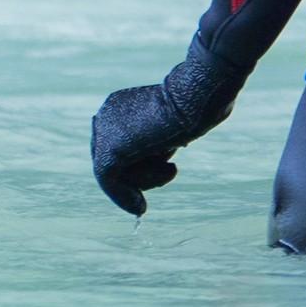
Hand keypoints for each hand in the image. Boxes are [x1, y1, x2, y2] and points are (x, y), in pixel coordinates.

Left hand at [90, 40, 250, 217]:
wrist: (197, 98)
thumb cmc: (200, 104)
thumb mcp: (176, 120)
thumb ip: (161, 136)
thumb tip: (166, 149)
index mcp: (120, 104)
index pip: (122, 143)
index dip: (139, 162)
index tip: (161, 172)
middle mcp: (106, 115)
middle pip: (117, 158)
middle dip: (143, 173)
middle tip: (170, 173)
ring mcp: (105, 132)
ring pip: (117, 172)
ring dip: (148, 178)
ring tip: (173, 167)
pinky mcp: (110, 149)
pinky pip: (109, 180)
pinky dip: (123, 197)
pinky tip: (140, 208)